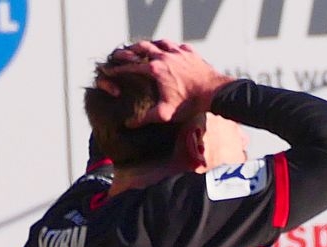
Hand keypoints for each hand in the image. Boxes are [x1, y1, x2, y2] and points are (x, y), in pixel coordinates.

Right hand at [96, 41, 230, 122]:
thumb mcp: (165, 113)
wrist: (214, 93)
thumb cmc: (190, 104)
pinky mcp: (191, 53)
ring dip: (150, 45)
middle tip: (125, 53)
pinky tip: (170, 50)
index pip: (131, 66)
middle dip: (131, 50)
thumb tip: (129, 124)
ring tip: (145, 48)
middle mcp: (164, 56)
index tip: (111, 69)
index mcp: (155, 69)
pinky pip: (177, 45)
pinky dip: (171, 46)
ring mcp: (178, 52)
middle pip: (142, 48)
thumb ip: (145, 118)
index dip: (119, 68)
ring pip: (159, 42)